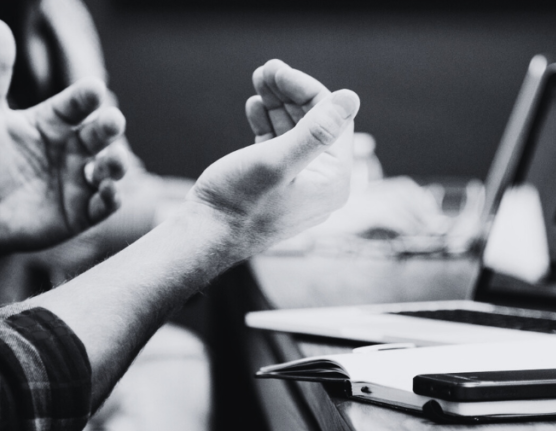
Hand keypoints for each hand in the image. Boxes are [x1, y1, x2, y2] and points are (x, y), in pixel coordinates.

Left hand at [0, 19, 126, 273]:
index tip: (93, 90)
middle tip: (111, 122)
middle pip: (100, 133)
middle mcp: (72, 149)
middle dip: (110, 127)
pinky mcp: (81, 212)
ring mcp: (79, 180)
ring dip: (117, 164)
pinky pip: (105, 204)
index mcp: (53, 122)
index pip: (77, 104)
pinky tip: (107, 192)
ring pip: (111, 168)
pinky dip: (111, 198)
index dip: (86, 97)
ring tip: (112, 161)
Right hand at [186, 60, 359, 256]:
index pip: (332, 120)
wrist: (204, 237)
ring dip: (277, 104)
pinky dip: (268, 124)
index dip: (306, 90)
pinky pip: (279, 146)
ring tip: (258, 80)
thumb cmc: (238, 203)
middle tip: (265, 69)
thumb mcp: (277, 161)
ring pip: (294, 132)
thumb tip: (352, 97)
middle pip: (314, 124)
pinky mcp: (276, 185)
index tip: (277, 70)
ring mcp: (299, 185)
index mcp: (334, 181)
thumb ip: (316, 131)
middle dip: (290, 94)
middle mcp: (322, 184)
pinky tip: (254, 106)